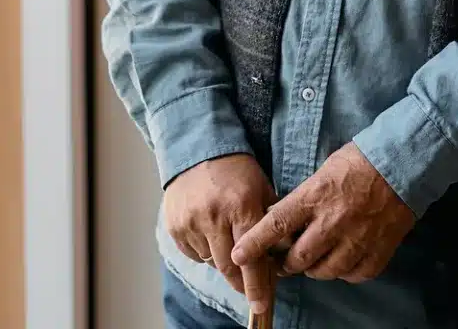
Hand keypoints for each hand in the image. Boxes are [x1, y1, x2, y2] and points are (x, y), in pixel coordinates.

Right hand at [163, 154, 278, 310]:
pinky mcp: (175, 226)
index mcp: (241, 206)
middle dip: (241, 283)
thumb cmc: (236, 171)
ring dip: (223, 260)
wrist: (197, 150)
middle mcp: (214, 216)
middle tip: (250, 290)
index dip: (257, 286)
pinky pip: (193, 253)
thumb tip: (282, 253)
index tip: (261, 306)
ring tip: (228, 240)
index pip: (252, 257)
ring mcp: (191, 222)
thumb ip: (270, 221)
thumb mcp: (261, 188)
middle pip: (229, 267)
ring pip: (211, 261)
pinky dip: (205, 251)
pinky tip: (210, 233)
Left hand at [231, 143, 415, 292]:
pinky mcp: (379, 250)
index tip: (239, 256)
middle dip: (286, 264)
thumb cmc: (359, 161)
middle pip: (297, 259)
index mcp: (314, 197)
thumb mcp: (323, 171)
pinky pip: (354, 275)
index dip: (254, 244)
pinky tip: (344, 259)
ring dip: (315, 269)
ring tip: (316, 258)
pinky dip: (345, 271)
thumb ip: (304, 199)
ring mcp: (357, 238)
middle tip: (284, 261)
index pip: (276, 225)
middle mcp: (332, 222)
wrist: (403, 161)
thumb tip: (284, 221)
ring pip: (324, 272)